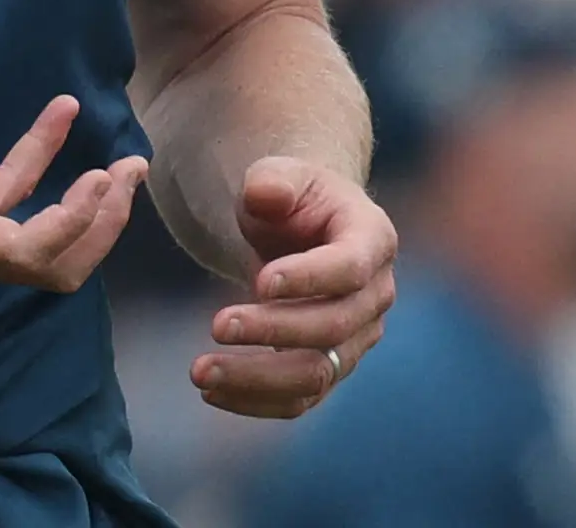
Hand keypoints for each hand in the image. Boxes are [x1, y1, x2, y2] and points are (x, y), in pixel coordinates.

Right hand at [0, 63, 145, 291]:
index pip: (31, 252)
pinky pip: (6, 203)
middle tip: (131, 174)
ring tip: (118, 157)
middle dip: (99, 225)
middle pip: (51, 263)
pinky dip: (38, 170)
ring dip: (81, 203)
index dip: (77, 225)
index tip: (104, 178)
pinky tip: (55, 120)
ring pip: (36, 238)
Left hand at [192, 157, 395, 417]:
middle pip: (332, 327)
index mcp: (373, 239)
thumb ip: (273, 180)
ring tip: (200, 371)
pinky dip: (254, 401)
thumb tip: (266, 196)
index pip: (350, 268)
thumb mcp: (280, 174)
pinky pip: (298, 400)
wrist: (300, 228)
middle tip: (216, 325)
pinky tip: (210, 392)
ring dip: (257, 378)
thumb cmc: (292, 197)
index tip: (258, 281)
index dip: (309, 278)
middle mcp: (375, 296)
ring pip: (315, 374)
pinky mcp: (329, 368)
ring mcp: (356, 339)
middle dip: (273, 330)